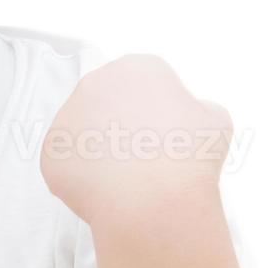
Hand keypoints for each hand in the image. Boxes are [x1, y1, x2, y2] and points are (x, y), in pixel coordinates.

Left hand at [40, 54, 232, 229]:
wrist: (154, 200)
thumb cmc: (189, 158)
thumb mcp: (215, 121)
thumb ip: (198, 108)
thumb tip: (188, 115)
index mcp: (137, 68)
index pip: (143, 83)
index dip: (155, 112)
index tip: (164, 135)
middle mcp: (96, 83)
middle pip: (107, 102)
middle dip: (121, 126)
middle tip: (142, 157)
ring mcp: (68, 116)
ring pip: (82, 132)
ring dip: (97, 150)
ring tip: (124, 180)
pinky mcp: (51, 151)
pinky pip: (65, 163)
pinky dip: (80, 178)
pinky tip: (104, 193)